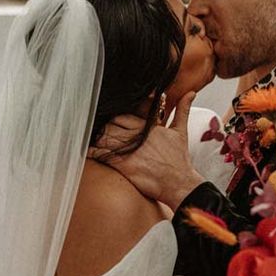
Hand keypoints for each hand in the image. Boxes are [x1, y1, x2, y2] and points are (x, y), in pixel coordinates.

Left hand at [91, 91, 203, 208]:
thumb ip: (182, 110)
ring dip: (94, 136)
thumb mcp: (181, 131)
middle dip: (101, 125)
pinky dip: (92, 151)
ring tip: (85, 135)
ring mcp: (130, 150)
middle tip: (91, 126)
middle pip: (111, 124)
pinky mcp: (124, 164)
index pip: (123, 115)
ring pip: (105, 137)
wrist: (179, 183)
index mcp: (148, 126)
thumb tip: (191, 92)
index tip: (105, 116)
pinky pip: (103, 155)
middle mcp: (137, 136)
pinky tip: (84, 149)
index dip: (113, 116)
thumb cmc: (179, 160)